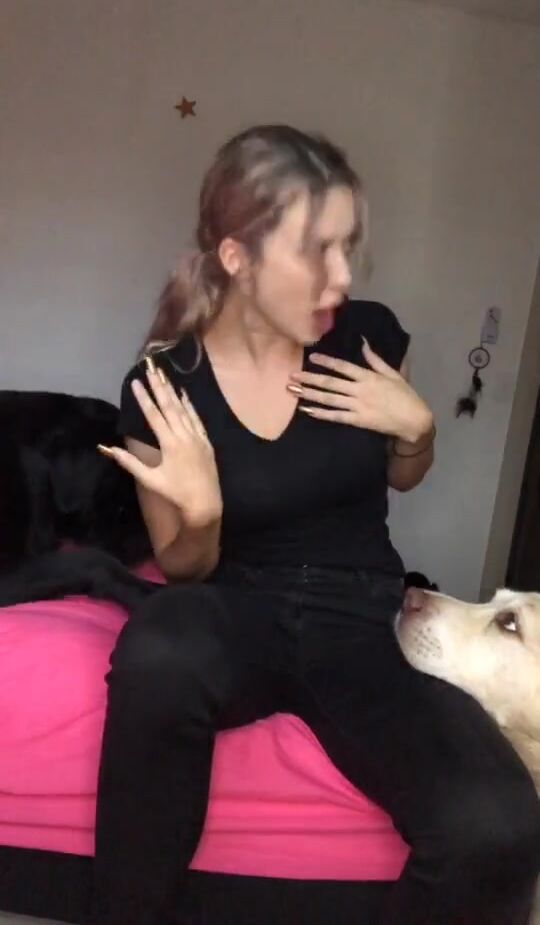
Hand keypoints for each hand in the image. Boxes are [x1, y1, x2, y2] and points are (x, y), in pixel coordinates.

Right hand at [99, 363, 222, 527]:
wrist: (205, 503)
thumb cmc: (174, 493)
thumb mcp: (149, 479)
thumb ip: (129, 462)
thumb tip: (106, 448)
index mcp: (170, 443)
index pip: (154, 415)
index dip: (144, 397)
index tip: (136, 381)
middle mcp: (185, 435)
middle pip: (170, 406)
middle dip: (159, 386)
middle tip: (151, 368)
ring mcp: (197, 437)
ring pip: (183, 409)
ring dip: (172, 391)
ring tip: (164, 375)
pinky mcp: (206, 441)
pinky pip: (196, 418)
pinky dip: (189, 405)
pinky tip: (184, 394)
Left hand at [289, 340, 432, 443]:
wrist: (414, 420)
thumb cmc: (405, 396)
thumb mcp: (393, 373)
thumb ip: (375, 359)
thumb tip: (363, 342)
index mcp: (369, 376)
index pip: (344, 367)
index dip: (327, 361)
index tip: (312, 356)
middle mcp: (360, 390)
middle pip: (331, 383)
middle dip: (310, 378)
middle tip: (292, 375)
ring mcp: (358, 406)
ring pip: (329, 399)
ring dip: (310, 394)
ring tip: (294, 390)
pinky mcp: (358, 420)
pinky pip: (336, 416)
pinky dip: (320, 413)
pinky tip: (307, 410)